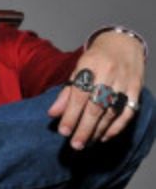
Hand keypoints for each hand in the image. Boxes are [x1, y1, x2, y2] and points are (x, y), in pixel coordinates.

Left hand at [48, 30, 144, 149]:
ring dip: (98, 130)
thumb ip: (66, 92)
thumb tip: (53, 113)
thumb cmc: (95, 59)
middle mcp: (110, 73)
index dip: (70, 114)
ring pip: (112, 111)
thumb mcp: (77, 69)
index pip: (79, 94)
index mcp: (91, 65)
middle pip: (96, 106)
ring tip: (86, 143)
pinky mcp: (136, 89)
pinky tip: (104, 137)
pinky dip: (116, 127)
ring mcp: (125, 82)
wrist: (123, 44)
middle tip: (75, 144)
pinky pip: (128, 112)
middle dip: (84, 128)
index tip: (63, 131)